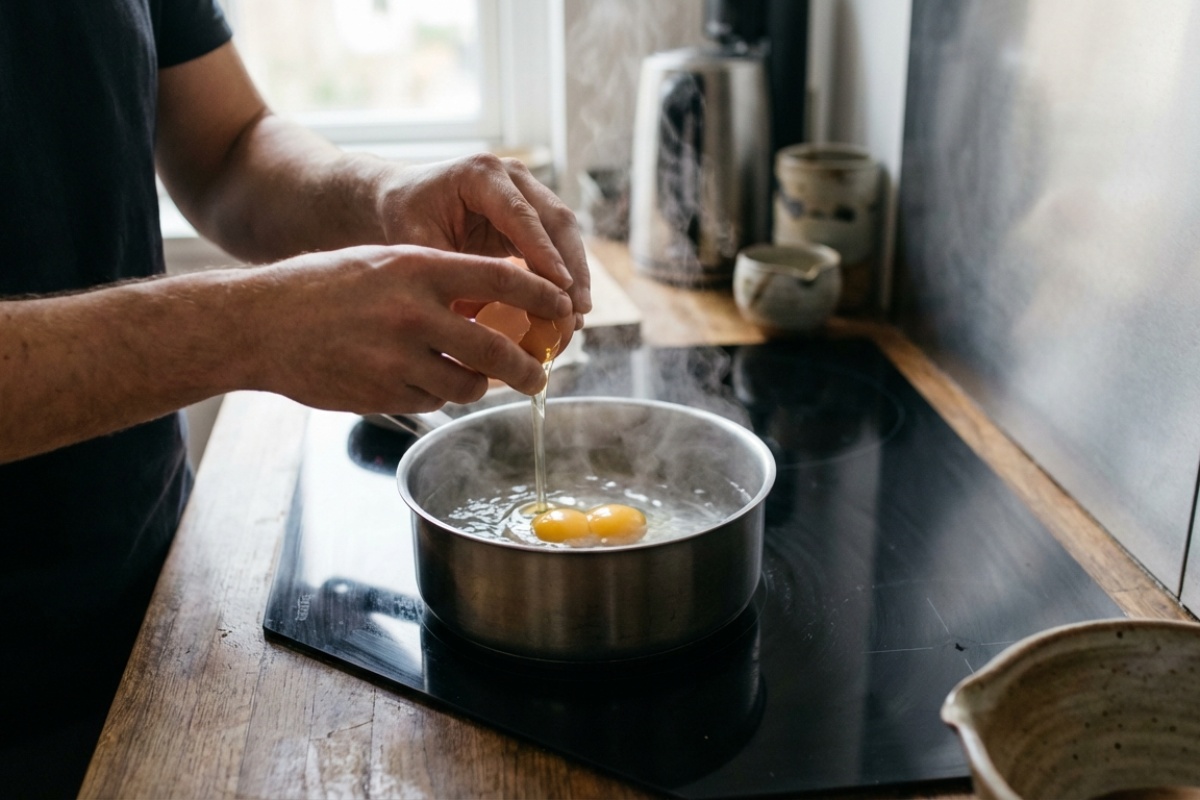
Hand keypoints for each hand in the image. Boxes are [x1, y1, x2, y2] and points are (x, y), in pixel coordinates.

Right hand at [245, 245, 573, 412]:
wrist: (259, 325)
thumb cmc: (321, 287)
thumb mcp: (381, 262)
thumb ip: (434, 278)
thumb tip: (495, 294)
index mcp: (416, 269)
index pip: (500, 281)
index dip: (541, 297)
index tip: (565, 308)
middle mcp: (412, 313)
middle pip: (496, 349)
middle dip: (527, 368)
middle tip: (539, 375)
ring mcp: (396, 358)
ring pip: (467, 384)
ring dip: (479, 385)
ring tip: (478, 379)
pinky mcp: (382, 394)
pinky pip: (431, 400)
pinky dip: (438, 394)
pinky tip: (425, 380)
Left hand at [375, 154, 591, 343]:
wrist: (404, 198)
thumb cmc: (406, 218)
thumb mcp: (419, 244)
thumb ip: (455, 273)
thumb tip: (488, 320)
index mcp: (481, 174)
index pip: (521, 215)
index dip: (544, 252)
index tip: (561, 287)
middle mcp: (511, 176)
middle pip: (556, 219)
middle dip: (571, 265)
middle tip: (578, 307)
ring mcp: (526, 190)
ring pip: (564, 231)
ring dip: (576, 272)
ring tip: (580, 312)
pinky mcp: (532, 213)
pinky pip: (557, 243)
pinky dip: (564, 273)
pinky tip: (568, 306)